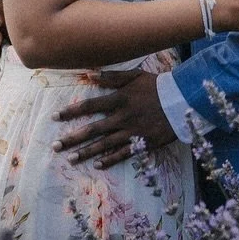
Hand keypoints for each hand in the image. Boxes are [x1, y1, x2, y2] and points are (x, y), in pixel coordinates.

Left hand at [54, 69, 174, 168]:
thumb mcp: (135, 75)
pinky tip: (97, 165)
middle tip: (55, 146)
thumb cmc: (158, 86)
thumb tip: (89, 74)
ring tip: (70, 159)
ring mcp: (132, 132)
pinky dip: (110, 159)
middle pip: (93, 129)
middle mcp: (122, 117)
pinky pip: (123, 153)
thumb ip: (112, 76)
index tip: (55, 117)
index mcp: (119, 99)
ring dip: (86, 152)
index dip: (71, 111)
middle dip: (72, 138)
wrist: (183, 100)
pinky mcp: (143, 143)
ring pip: (105, 144)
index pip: (89, 106)